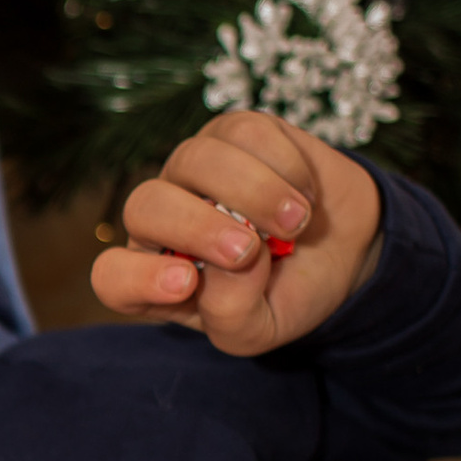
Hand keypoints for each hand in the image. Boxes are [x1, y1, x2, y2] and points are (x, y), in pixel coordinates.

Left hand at [93, 111, 381, 351]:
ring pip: (195, 159)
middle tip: (248, 251)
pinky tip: (304, 191)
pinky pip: (243, 132)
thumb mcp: (264, 328)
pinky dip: (283, 164)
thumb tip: (229, 266)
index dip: (137, 278)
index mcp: (158, 278)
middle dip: (196, 228)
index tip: (186, 283)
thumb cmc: (291, 291)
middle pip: (144, 206)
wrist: (347, 246)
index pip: (113, 277)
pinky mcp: (232, 133)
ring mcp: (193, 172)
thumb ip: (234, 316)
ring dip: (252, 192)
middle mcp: (164, 221)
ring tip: (296, 222)